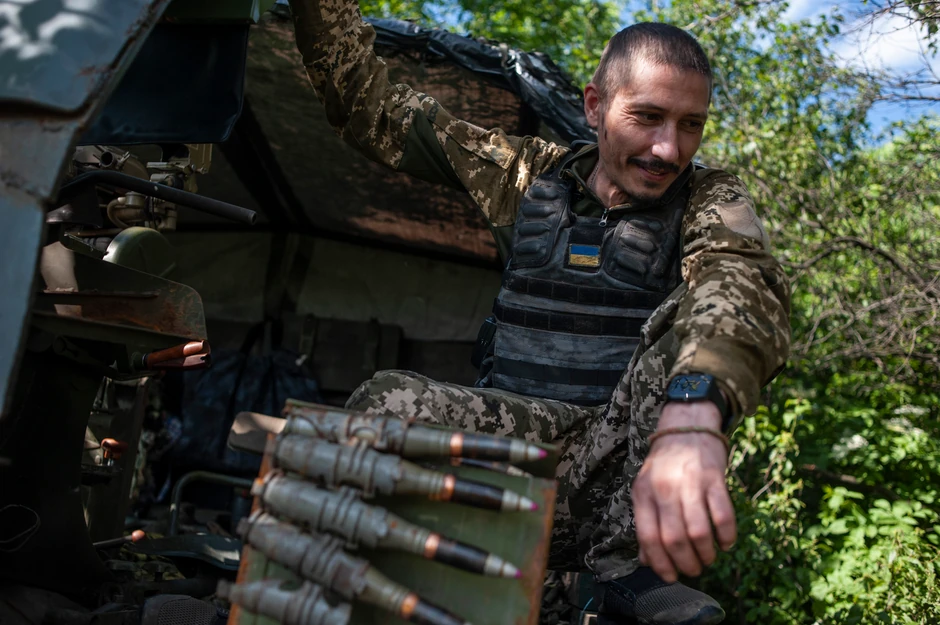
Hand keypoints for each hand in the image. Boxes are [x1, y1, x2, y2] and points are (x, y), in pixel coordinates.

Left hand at [631, 401, 735, 581]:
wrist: (687, 426)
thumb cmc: (665, 465)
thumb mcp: (646, 489)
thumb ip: (646, 522)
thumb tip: (647, 560)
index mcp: (643, 493)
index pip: (648, 537)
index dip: (660, 564)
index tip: (671, 577)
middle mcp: (664, 488)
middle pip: (674, 539)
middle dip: (686, 564)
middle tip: (694, 570)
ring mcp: (690, 483)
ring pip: (698, 532)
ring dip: (706, 554)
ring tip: (709, 558)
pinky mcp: (714, 478)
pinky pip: (723, 515)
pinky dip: (726, 536)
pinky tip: (725, 542)